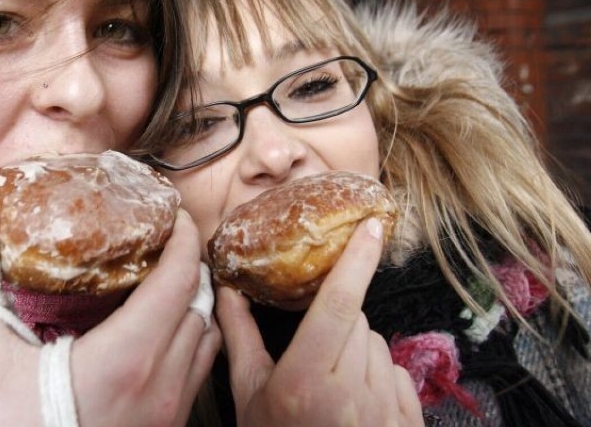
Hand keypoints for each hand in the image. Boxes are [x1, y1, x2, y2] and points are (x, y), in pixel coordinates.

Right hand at [0, 208, 220, 426]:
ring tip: (164, 279)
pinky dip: (189, 339)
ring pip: (206, 341)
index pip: (181, 279)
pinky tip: (155, 333)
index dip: (184, 236)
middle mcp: (161, 385)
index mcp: (127, 358)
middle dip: (190, 264)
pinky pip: (195, 374)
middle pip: (202, 305)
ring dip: (194, 303)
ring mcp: (167, 415)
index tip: (173, 212)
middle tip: (164, 239)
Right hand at [216, 218, 423, 426]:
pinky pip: (399, 374)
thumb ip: (239, 337)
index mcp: (306, 381)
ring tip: (333, 386)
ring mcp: (385, 411)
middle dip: (337, 323)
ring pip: (378, 346)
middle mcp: (351, 394)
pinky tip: (357, 404)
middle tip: (313, 356)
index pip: (338, 305)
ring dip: (358, 352)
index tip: (373, 227)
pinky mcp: (408, 423)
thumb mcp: (248, 396)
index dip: (357, 261)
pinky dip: (380, 377)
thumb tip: (227, 288)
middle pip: (356, 321)